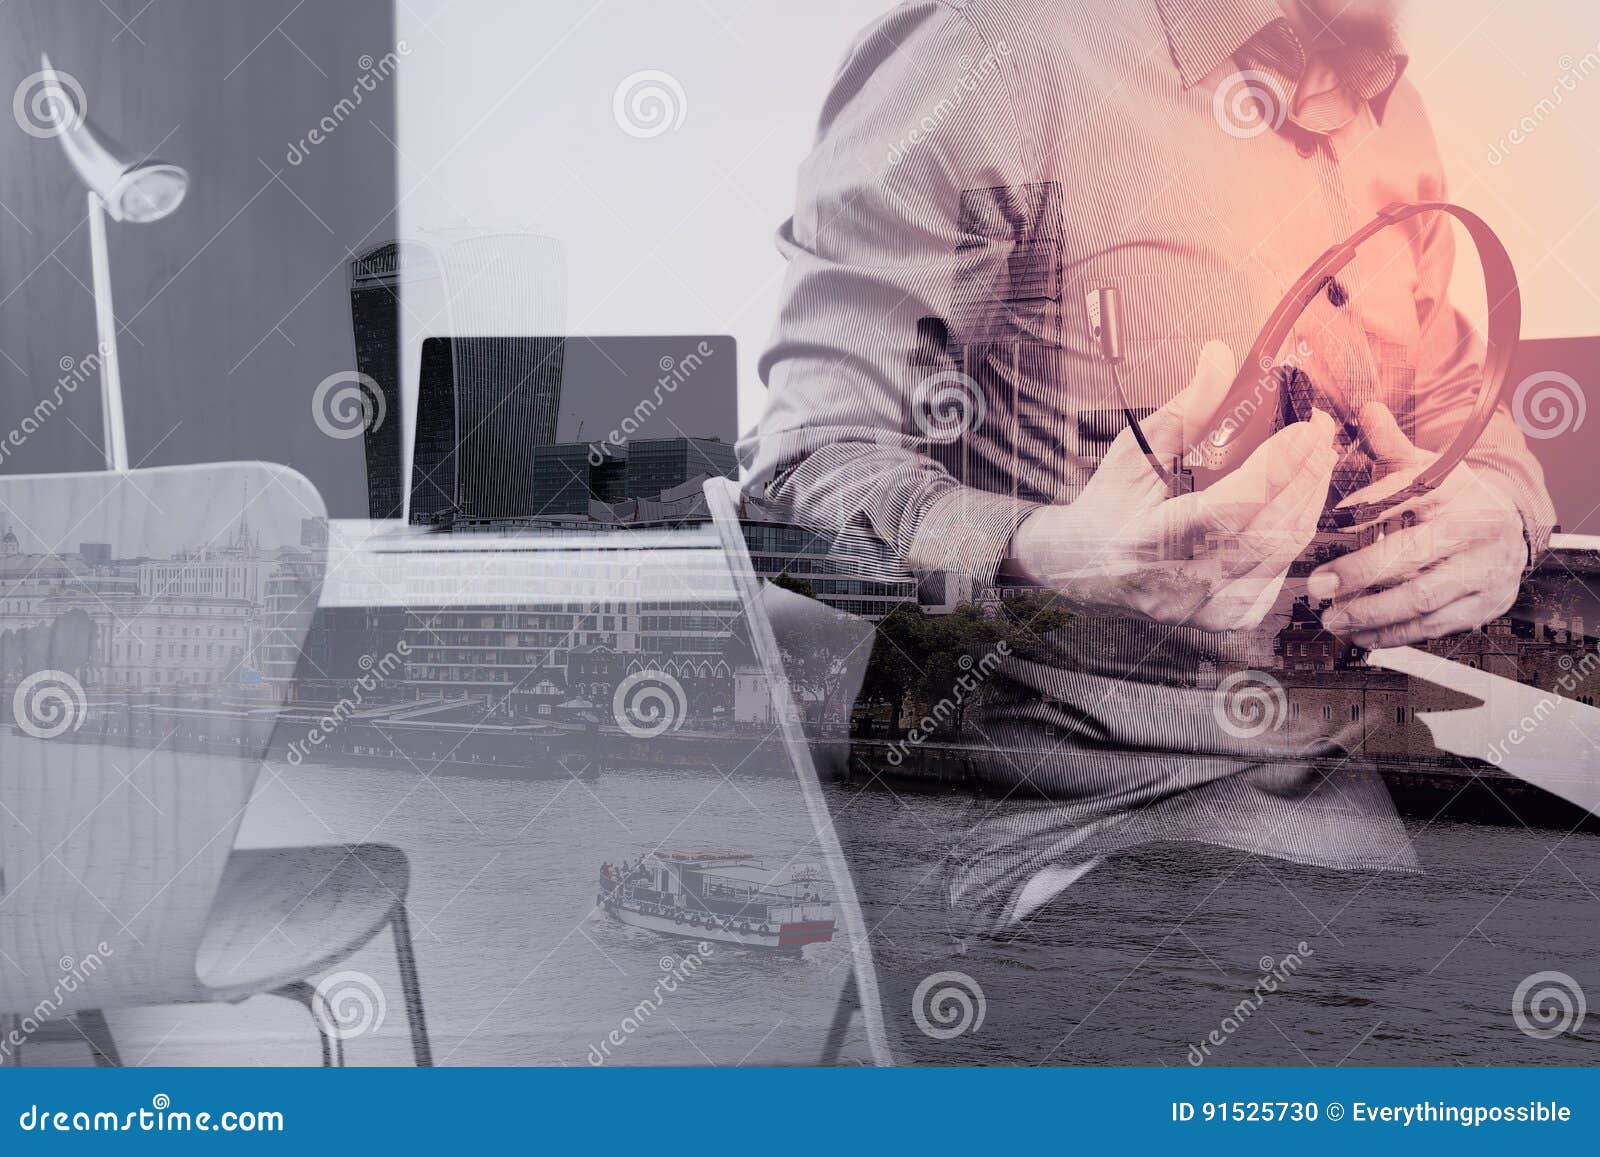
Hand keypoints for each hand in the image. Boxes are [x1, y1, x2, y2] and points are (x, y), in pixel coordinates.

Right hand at [1009, 340, 1337, 631]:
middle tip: (1320, 431)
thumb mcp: (1133, 453)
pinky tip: (1296, 500)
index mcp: (1145, 544)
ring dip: (1308, 499)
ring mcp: (1203, 611)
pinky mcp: (1224, 619)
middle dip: (1305, 476)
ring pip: (1281, 552)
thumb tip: (1220, 355)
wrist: (1082, 570)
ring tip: (1318, 457)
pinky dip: (1293, 531)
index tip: (1307, 428)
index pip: (1226, 511)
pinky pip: (1278, 573)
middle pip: (1266, 532)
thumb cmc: (1108, 507)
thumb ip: (1183, 409)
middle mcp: (1177, 587)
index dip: (1274, 469)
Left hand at [1310, 402, 1525, 647]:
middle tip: (1317, 585)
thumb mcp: (1426, 466)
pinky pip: (1432, 626)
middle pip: (1412, 556)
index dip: (1368, 510)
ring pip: (1421, 599)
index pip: (1408, 498)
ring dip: (1370, 613)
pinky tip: (1359, 635)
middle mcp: (1474, 531)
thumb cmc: (1451, 497)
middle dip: (1359, 573)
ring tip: (1331, 618)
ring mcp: (1482, 572)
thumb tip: (1367, 409)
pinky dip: (1392, 634)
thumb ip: (1390, 445)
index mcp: (1455, 491)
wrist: (1509, 528)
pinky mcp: (1483, 605)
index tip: (1329, 522)